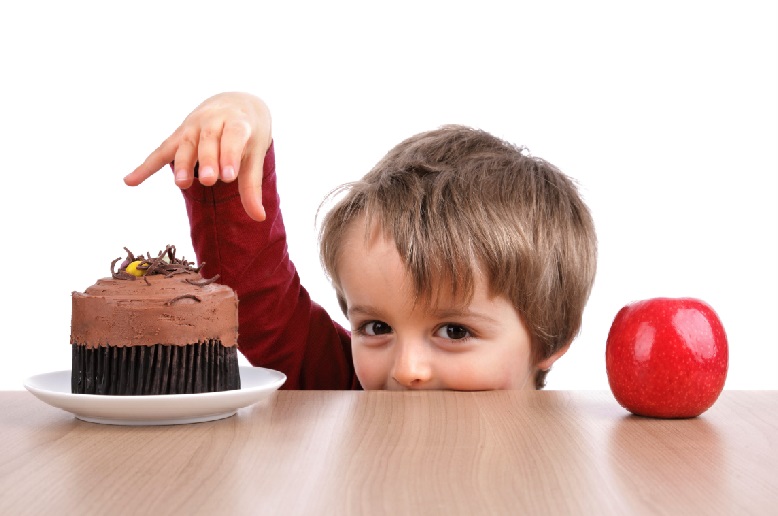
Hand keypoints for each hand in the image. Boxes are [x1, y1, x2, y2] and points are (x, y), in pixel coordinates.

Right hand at [124, 92, 272, 220]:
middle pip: (208, 140)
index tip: (229, 175)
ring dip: (182, 164)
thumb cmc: (248, 134)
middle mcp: (213, 120)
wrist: (235, 104)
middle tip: (209, 180)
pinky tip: (130, 181)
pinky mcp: (178, 135)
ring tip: (182, 184)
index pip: (233, 136)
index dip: (230, 154)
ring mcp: (193, 126)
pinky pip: (160, 151)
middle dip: (207, 160)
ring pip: (185, 144)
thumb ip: (252, 186)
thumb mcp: (255, 154)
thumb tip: (260, 218)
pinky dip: (146, 166)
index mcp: (237, 121)